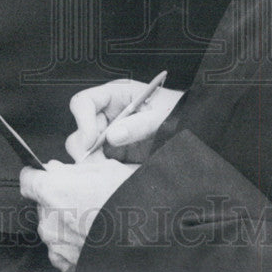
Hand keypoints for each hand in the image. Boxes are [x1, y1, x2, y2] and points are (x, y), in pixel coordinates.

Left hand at [20, 158, 135, 271]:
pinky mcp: (66, 263)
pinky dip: (72, 242)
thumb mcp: (105, 170)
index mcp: (53, 190)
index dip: (38, 174)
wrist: (148, 235)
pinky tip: (93, 235)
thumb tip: (56, 170)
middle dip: (57, 197)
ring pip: (51, 224)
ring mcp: (56, 244)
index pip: (28, 178)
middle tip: (84, 196)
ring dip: (65, 220)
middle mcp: (48, 219)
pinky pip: (60, 248)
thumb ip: (72, 170)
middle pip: (42, 202)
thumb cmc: (130, 202)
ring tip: (95, 217)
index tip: (46, 175)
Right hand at [65, 78, 183, 163]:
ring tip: (115, 172)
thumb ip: (140, 124)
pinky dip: (104, 173)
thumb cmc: (178, 112)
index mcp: (116, 95)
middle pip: (80, 131)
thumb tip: (112, 136)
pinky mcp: (114, 154)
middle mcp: (108, 114)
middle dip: (86, 150)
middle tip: (102, 165)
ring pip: (85, 151)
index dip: (82, 121)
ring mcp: (109, 135)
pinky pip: (99, 165)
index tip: (91, 142)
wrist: (191, 129)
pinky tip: (119, 176)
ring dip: (95, 164)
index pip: (84, 102)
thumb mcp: (163, 115)